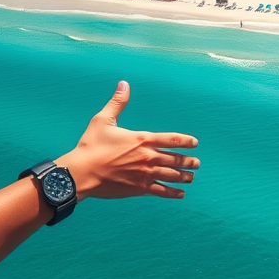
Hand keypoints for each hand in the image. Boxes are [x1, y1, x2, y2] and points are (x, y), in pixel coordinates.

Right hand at [56, 81, 198, 199]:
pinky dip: (173, 193)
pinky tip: (180, 194)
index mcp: (142, 139)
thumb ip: (117, 103)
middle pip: (175, 159)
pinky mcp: (139, 188)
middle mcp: (148, 157)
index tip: (195, 143)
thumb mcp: (103, 120)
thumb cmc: (91, 146)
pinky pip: (161, 191)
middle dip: (188, 161)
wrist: (82, 172)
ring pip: (171, 175)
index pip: (172, 139)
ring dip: (184, 176)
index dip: (186, 141)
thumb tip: (124, 84)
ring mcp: (145, 174)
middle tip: (197, 163)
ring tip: (192, 177)